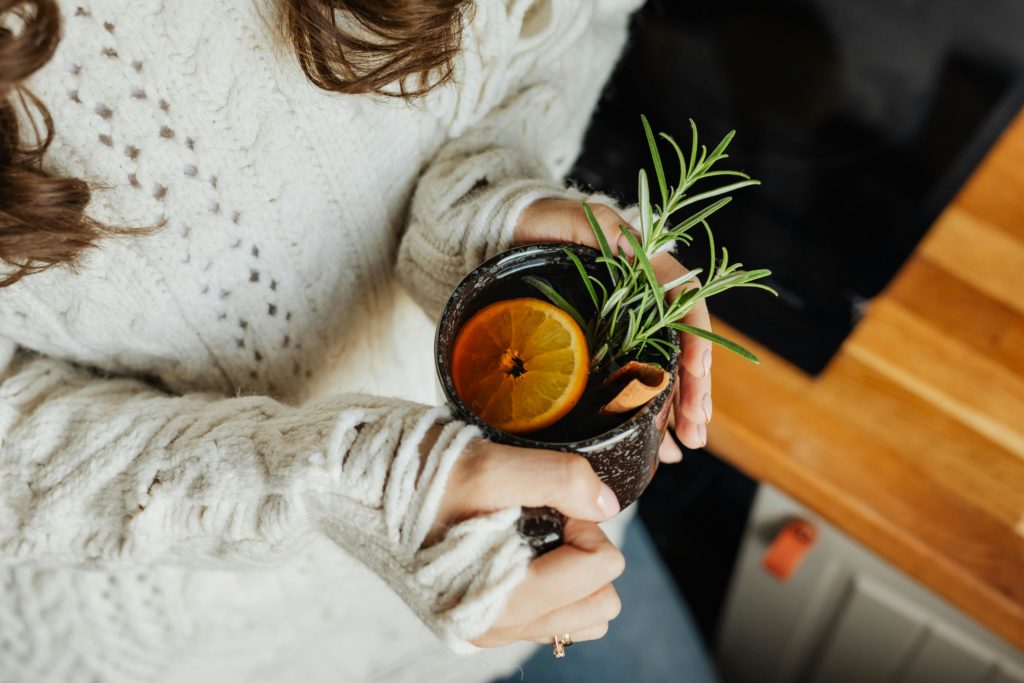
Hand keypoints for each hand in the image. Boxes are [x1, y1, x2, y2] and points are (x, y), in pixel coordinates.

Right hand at [430, 437, 624, 646]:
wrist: (358, 488)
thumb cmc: (414, 478)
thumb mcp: (488, 464)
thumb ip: (558, 479)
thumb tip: (605, 503)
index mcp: (499, 598)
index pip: (599, 569)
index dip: (582, 522)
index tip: (550, 500)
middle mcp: (494, 626)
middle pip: (599, 601)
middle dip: (582, 550)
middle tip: (544, 514)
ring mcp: (486, 627)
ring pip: (579, 616)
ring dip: (570, 571)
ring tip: (531, 531)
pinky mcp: (478, 618)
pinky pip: (547, 618)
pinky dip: (548, 583)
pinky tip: (517, 546)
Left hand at [513, 198, 712, 459]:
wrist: (500, 233)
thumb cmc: (537, 220)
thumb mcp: (574, 218)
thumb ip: (606, 229)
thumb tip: (632, 248)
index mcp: (644, 267)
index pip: (685, 303)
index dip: (696, 338)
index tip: (696, 374)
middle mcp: (641, 298)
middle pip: (680, 346)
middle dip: (693, 390)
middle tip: (695, 430)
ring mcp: (623, 324)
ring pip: (661, 370)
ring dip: (676, 408)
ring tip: (685, 445)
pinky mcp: (602, 345)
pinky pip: (631, 380)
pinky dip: (647, 411)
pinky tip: (658, 441)